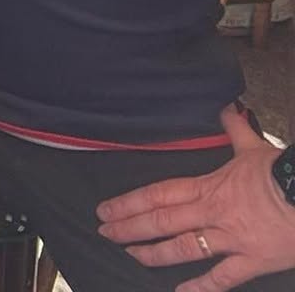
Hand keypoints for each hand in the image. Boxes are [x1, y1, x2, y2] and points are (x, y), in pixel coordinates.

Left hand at [97, 105, 294, 291]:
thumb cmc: (285, 173)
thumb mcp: (255, 148)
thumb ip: (235, 131)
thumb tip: (225, 109)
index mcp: (209, 187)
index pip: (158, 194)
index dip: (129, 203)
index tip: (106, 210)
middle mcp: (213, 214)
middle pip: (162, 221)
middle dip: (130, 228)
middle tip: (105, 233)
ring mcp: (231, 239)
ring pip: (183, 249)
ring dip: (154, 254)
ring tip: (132, 256)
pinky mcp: (253, 261)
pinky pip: (222, 278)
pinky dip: (201, 287)